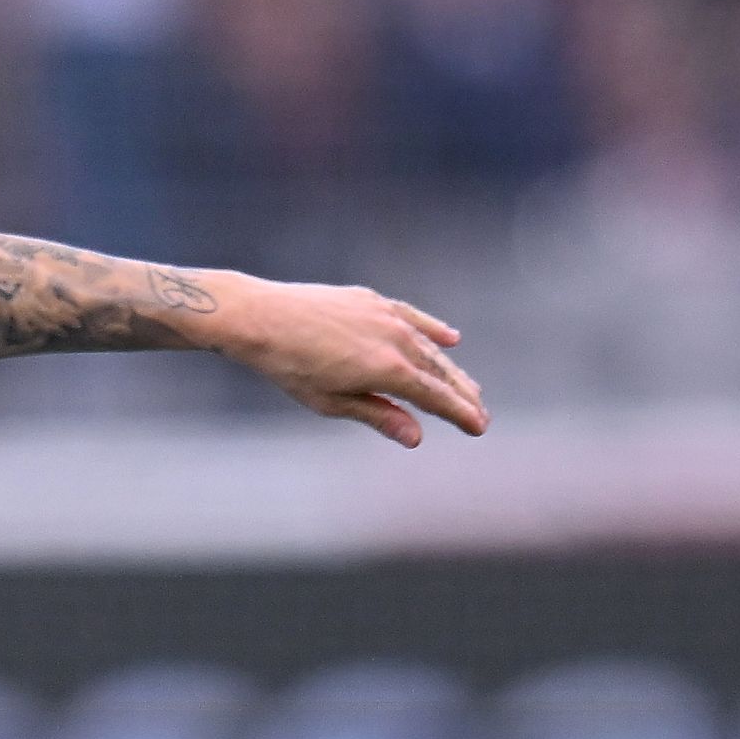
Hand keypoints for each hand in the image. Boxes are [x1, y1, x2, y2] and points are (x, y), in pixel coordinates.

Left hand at [195, 280, 488, 446]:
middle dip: (461, 394)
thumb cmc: (290, 366)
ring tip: (467, 385)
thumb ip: (379, 415)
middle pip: (439, 371)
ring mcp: (385, 316)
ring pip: (428, 346)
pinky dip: (432, 329)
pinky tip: (450, 338)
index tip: (480, 427)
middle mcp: (396, 339)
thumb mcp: (332, 402)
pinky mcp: (371, 300)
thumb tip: (417, 438)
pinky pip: (411, 317)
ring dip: (449, 366)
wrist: (260, 317)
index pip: (436, 397)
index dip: (460, 413)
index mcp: (389, 370)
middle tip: (479, 412)